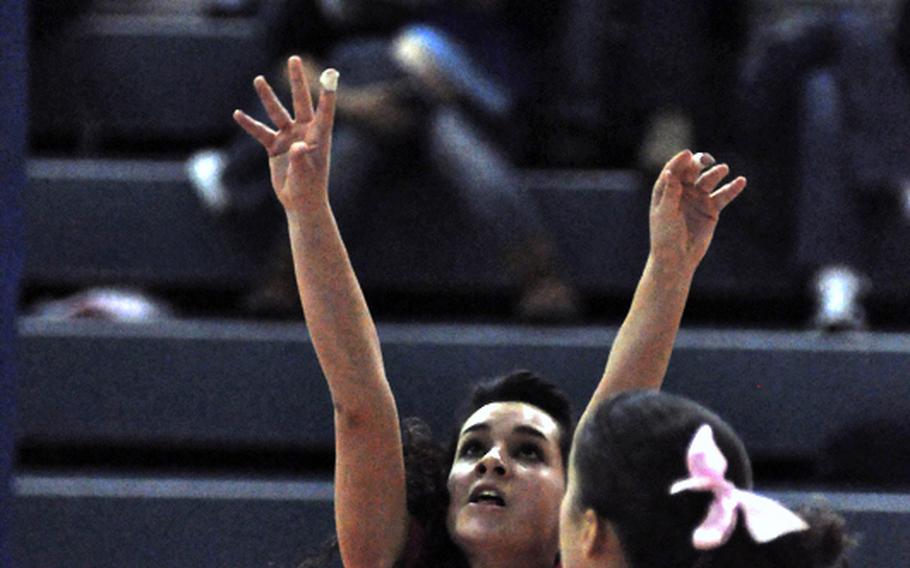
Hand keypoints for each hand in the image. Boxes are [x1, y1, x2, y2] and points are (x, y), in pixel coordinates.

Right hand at [233, 56, 337, 211]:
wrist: (300, 202)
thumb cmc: (309, 189)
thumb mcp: (306, 175)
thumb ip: (301, 159)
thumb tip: (297, 147)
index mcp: (319, 136)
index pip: (324, 111)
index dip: (327, 93)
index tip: (332, 73)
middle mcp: (305, 132)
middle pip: (301, 101)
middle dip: (297, 81)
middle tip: (294, 58)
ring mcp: (289, 137)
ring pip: (277, 112)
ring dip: (268, 97)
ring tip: (258, 79)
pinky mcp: (276, 146)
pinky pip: (261, 132)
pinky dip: (249, 124)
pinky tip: (237, 114)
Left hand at [649, 149, 746, 272]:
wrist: (677, 258)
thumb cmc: (665, 236)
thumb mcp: (665, 213)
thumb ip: (670, 192)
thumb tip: (668, 172)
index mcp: (666, 190)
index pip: (673, 170)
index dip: (680, 161)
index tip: (688, 154)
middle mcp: (682, 191)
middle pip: (691, 171)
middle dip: (698, 163)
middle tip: (707, 160)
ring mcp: (698, 199)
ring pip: (708, 181)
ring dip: (716, 174)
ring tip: (723, 169)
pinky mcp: (711, 209)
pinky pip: (723, 195)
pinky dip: (732, 188)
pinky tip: (741, 181)